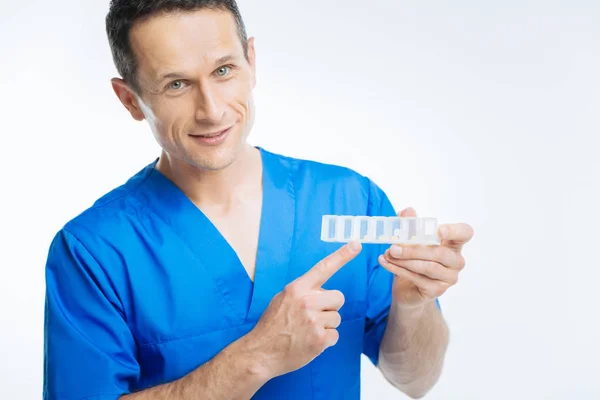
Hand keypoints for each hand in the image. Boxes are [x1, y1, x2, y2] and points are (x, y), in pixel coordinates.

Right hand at [246, 241, 361, 377]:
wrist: (260, 352)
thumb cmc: (272, 325)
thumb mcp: (282, 299)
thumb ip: (302, 292)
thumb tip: (321, 292)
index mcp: (297, 288)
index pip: (323, 268)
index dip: (342, 256)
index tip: (356, 245)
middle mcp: (307, 301)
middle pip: (338, 297)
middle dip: (330, 307)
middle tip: (314, 316)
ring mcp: (313, 321)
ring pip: (337, 318)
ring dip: (326, 325)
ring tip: (307, 331)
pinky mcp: (319, 339)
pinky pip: (335, 335)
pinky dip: (325, 340)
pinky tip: (310, 342)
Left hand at [378, 208, 472, 308]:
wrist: (407, 290)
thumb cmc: (413, 260)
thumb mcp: (409, 240)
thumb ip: (408, 224)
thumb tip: (407, 211)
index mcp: (453, 244)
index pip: (465, 233)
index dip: (455, 231)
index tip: (439, 230)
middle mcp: (455, 261)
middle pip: (440, 253)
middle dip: (414, 249)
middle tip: (393, 247)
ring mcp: (448, 277)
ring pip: (428, 267)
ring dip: (404, 260)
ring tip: (388, 254)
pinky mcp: (437, 290)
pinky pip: (417, 278)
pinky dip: (398, 269)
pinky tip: (385, 262)